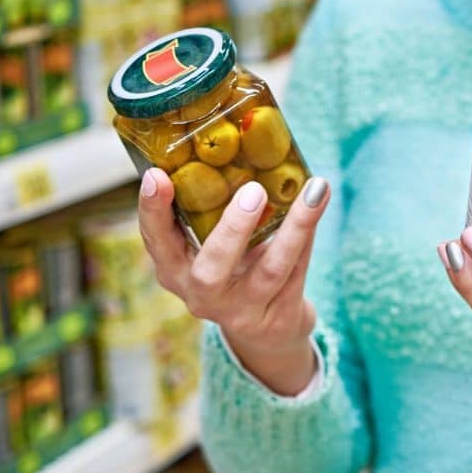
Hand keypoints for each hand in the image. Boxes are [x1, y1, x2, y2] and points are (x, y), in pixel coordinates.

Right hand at [138, 167, 330, 394]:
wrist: (266, 332)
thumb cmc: (231, 270)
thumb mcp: (208, 246)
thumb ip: (208, 209)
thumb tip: (230, 140)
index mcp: (174, 270)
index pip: (156, 241)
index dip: (153, 211)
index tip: (156, 176)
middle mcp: (202, 295)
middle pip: (212, 270)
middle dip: (232, 231)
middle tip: (253, 191)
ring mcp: (242, 312)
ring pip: (271, 271)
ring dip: (294, 228)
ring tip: (313, 191)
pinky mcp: (279, 317)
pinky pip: (298, 272)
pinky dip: (308, 235)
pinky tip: (318, 203)